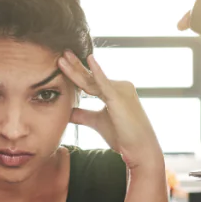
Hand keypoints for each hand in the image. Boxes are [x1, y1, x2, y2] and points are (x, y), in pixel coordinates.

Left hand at [57, 50, 162, 170]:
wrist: (139, 148)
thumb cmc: (122, 136)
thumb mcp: (97, 122)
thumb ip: (83, 115)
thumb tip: (68, 112)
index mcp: (114, 91)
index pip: (90, 81)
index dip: (76, 73)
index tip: (62, 63)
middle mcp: (119, 86)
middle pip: (90, 76)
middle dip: (75, 65)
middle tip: (61, 53)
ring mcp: (120, 89)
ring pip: (92, 80)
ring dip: (76, 69)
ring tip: (62, 58)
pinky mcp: (120, 96)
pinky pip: (104, 82)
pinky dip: (96, 71)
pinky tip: (89, 59)